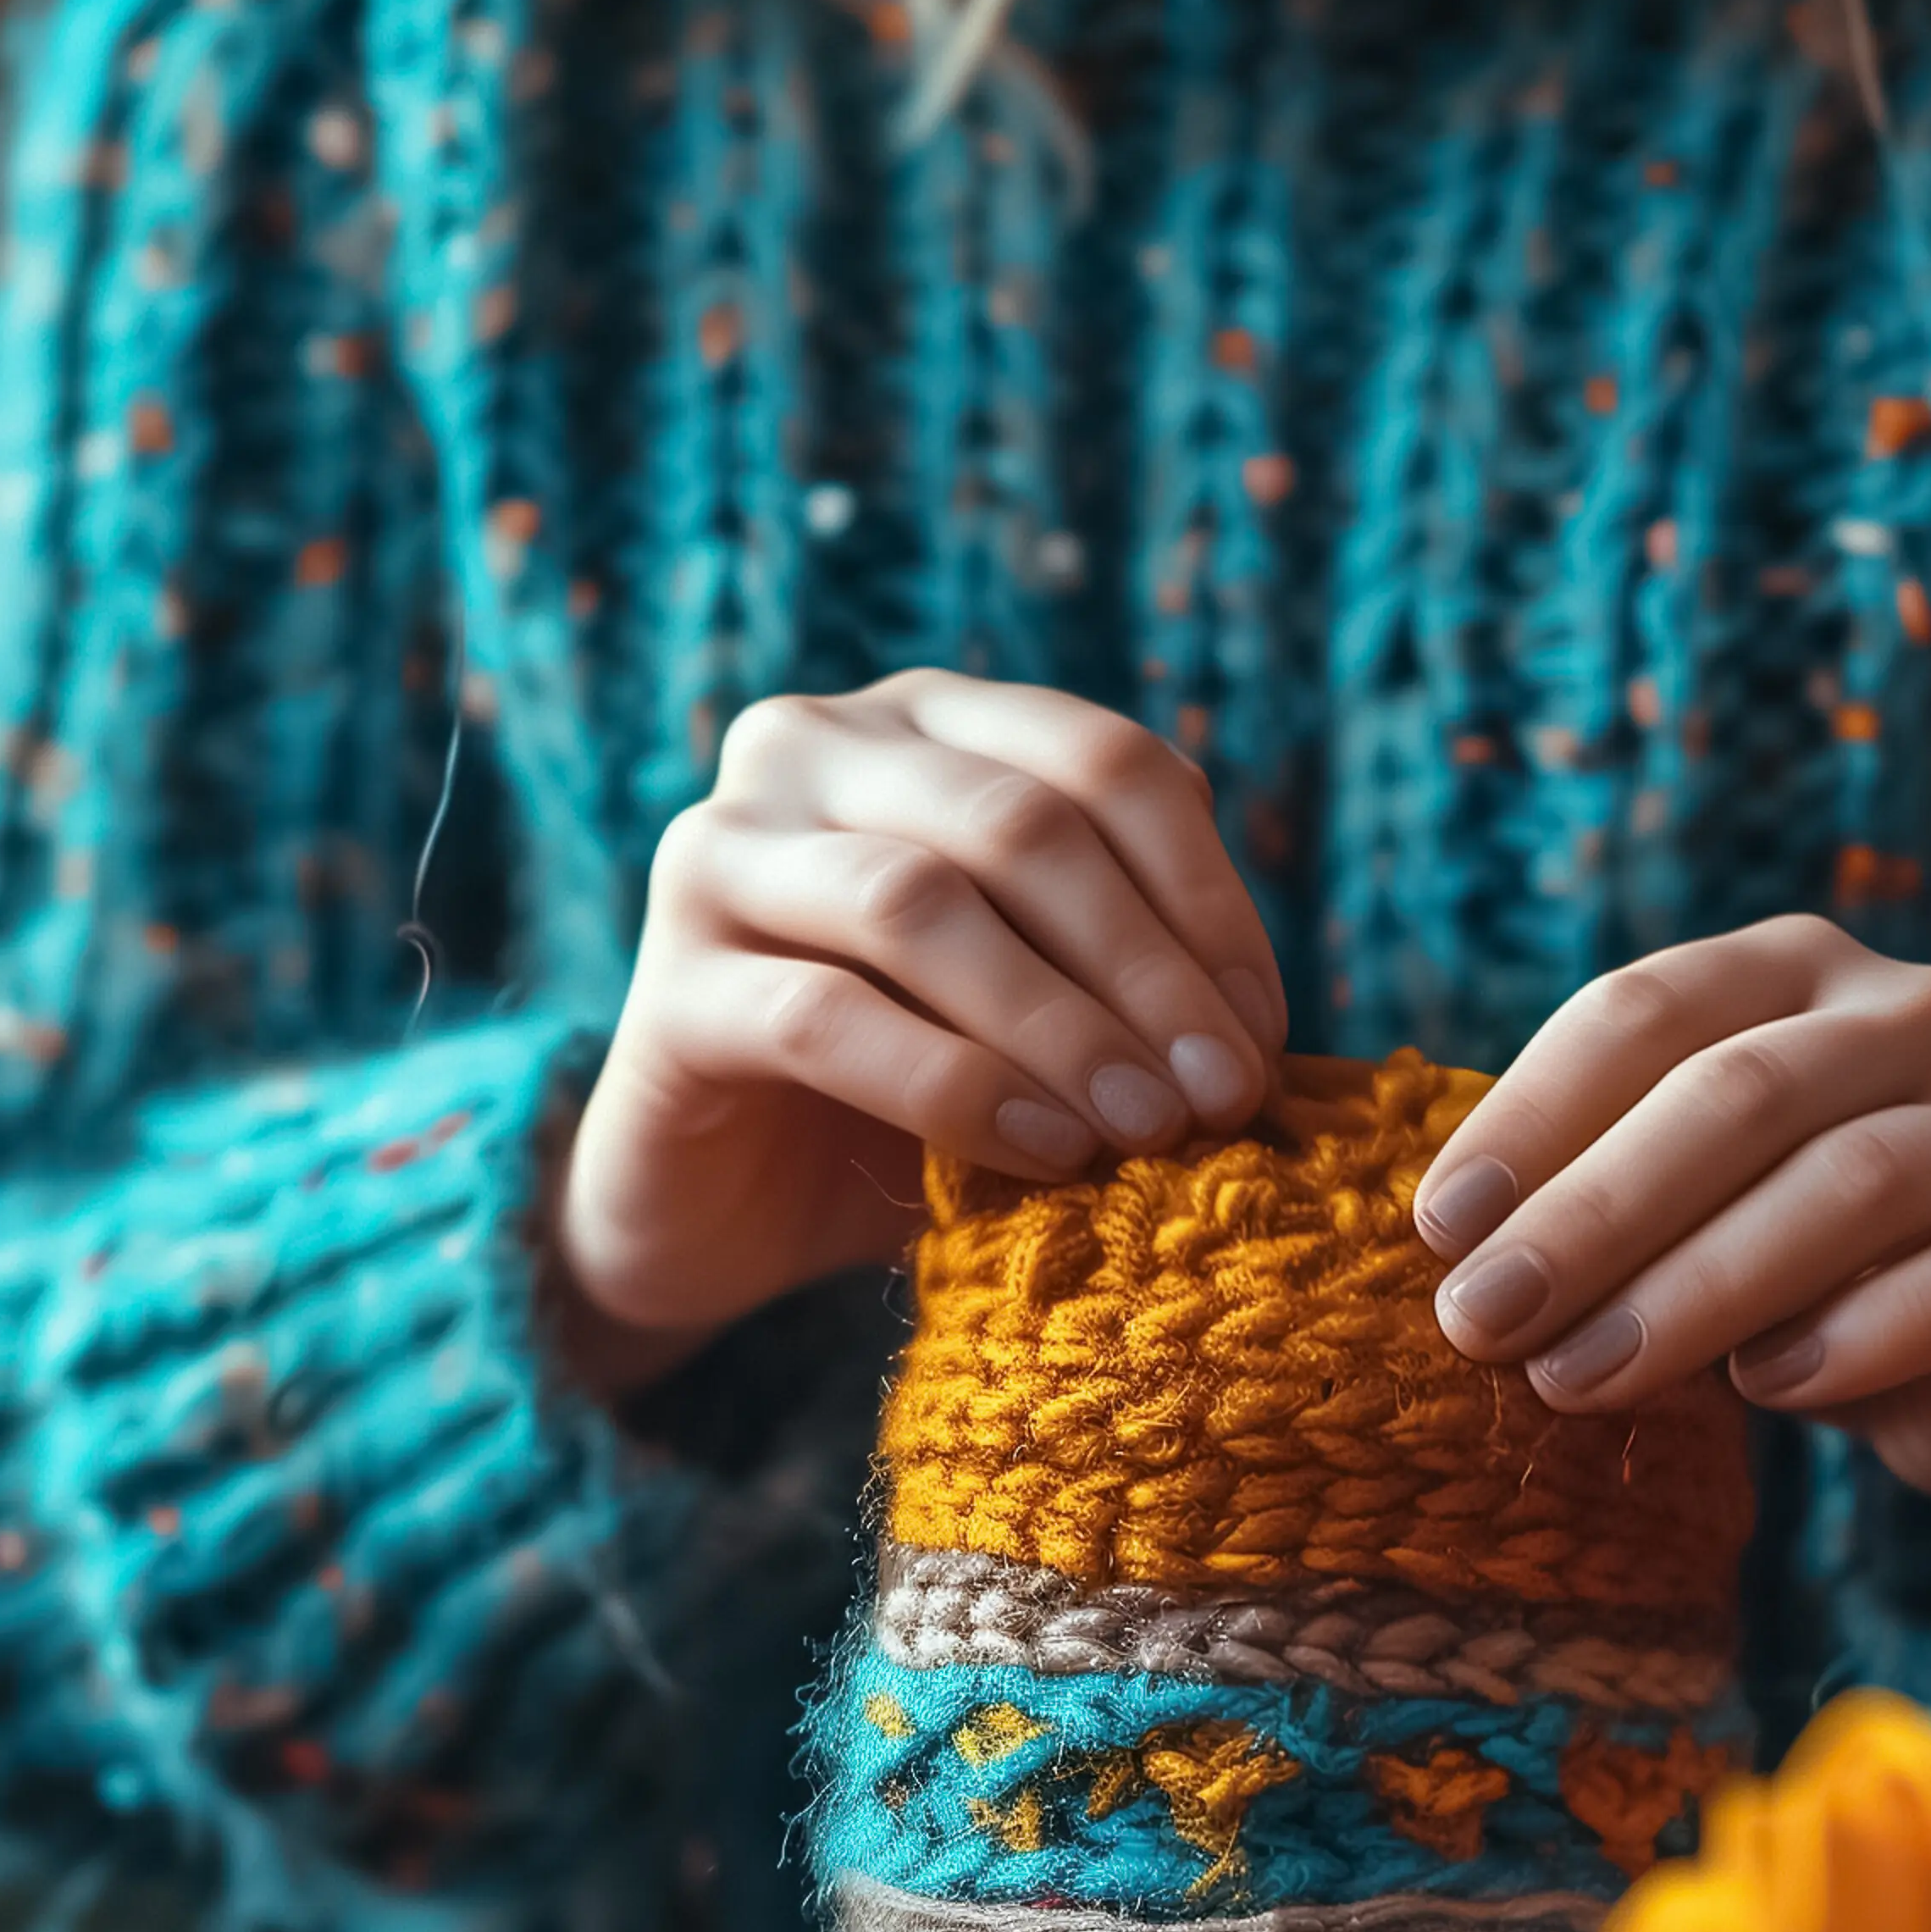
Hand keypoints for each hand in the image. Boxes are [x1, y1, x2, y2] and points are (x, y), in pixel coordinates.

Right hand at [557, 672, 1291, 1390]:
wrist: (723, 1209)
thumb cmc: (911, 1091)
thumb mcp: (1040, 1005)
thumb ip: (1127, 972)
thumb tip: (1260, 1027)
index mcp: (925, 723)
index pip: (1102, 761)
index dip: (1205, 896)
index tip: (1263, 1033)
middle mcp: (809, 749)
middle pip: (1021, 824)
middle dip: (1146, 969)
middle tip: (1220, 1095)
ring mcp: (719, 856)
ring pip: (919, 903)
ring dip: (1060, 1025)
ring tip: (1143, 1127)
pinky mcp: (667, 990)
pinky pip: (824, 1018)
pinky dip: (954, 1085)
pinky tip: (1042, 1149)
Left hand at [1415, 916, 1930, 1586]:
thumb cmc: (1789, 1265)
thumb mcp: (1679, 1209)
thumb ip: (1590, 1200)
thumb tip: (1455, 1263)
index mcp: (1791, 971)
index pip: (1646, 1011)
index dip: (1532, 1116)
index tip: (1439, 1231)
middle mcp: (1909, 1014)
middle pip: (1739, 1093)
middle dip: (1595, 1214)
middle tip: (1486, 1320)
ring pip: (1852, 1183)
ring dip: (1700, 1288)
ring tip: (1585, 1378)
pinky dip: (1858, 1334)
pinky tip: (1768, 1389)